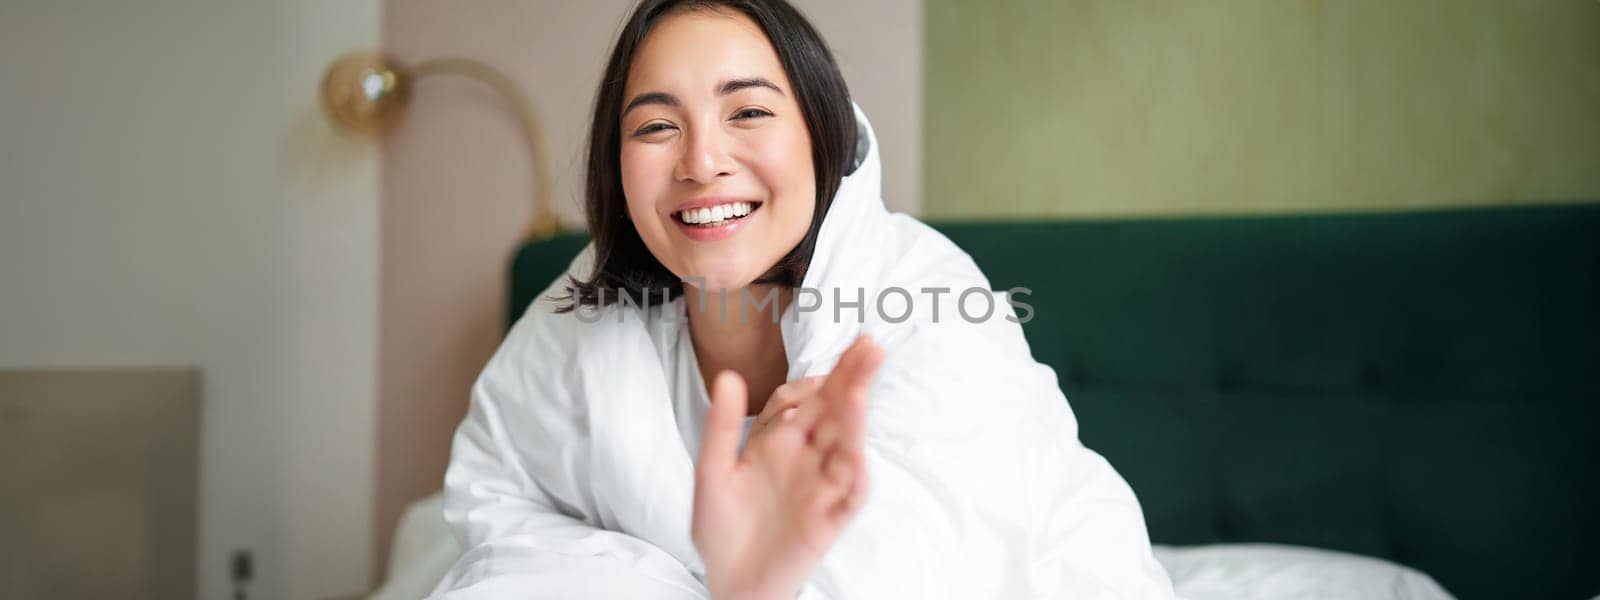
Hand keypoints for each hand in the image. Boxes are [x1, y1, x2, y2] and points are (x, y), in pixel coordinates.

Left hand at [691, 336, 884, 599]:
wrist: (728, 581)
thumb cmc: (721, 528)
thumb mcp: (713, 471)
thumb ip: (723, 426)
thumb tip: (729, 376)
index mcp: (780, 442)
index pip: (809, 398)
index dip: (823, 374)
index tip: (839, 348)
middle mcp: (807, 459)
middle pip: (836, 412)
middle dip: (853, 379)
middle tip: (870, 345)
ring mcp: (821, 487)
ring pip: (845, 446)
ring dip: (854, 418)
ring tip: (860, 388)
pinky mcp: (828, 519)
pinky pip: (849, 495)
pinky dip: (854, 473)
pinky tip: (855, 451)